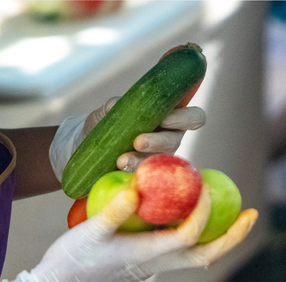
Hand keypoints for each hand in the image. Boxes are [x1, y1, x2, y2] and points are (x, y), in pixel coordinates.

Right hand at [0, 187, 257, 281]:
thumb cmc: (70, 261)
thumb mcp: (90, 231)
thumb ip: (114, 212)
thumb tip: (135, 188)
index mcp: (148, 256)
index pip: (189, 235)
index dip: (201, 212)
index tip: (203, 184)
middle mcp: (159, 264)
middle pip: (208, 255)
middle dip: (233, 236)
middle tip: (252, 213)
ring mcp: (155, 266)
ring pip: (199, 256)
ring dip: (221, 237)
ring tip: (235, 213)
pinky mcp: (147, 263)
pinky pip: (183, 250)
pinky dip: (198, 235)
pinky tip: (194, 213)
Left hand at [49, 99, 206, 179]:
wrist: (91, 142)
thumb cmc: (109, 120)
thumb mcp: (109, 109)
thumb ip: (115, 104)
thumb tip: (115, 105)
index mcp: (171, 116)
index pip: (194, 117)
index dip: (185, 118)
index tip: (165, 118)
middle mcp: (171, 137)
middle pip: (177, 140)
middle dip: (159, 141)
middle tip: (138, 141)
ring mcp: (161, 157)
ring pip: (161, 159)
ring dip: (142, 159)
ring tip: (122, 160)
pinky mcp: (149, 173)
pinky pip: (147, 174)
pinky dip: (132, 170)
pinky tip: (119, 167)